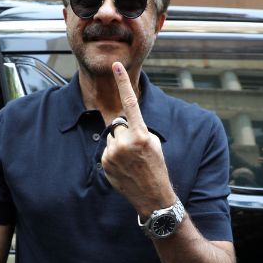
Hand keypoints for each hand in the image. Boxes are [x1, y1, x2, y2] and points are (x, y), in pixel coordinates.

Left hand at [101, 62, 175, 215]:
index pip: (130, 103)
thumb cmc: (156, 167)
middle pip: (118, 125)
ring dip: (119, 144)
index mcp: (142, 134)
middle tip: (136, 150)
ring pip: (112, 137)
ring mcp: (114, 154)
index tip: (116, 66)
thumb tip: (119, 124)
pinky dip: (113, 156)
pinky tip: (124, 167)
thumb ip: (138, 129)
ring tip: (130, 160)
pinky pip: (107, 150)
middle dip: (125, 132)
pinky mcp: (106, 163)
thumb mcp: (154, 143)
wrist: (153, 196)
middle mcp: (126, 142)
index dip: (122, 83)